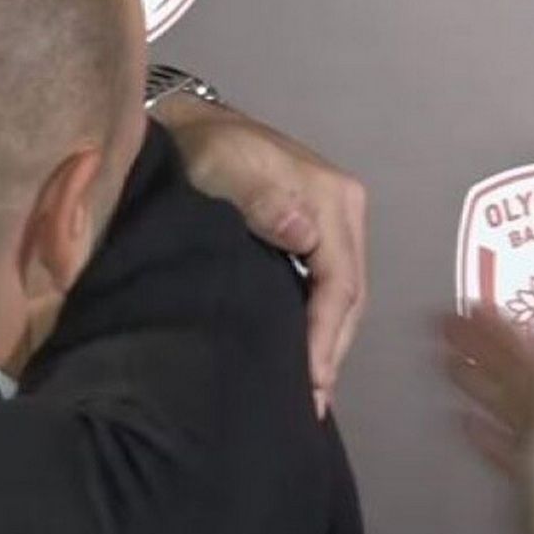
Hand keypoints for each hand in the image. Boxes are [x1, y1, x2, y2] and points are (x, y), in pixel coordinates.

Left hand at [156, 94, 367, 416]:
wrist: (184, 128)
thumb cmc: (200, 151)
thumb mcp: (224, 166)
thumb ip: (260, 199)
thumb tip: (302, 233)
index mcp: (333, 198)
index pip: (340, 281)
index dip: (325, 335)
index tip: (308, 380)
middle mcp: (344, 211)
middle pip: (350, 297)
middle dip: (332, 351)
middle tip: (311, 405)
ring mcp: (331, 224)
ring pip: (341, 298)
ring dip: (328, 344)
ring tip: (309, 394)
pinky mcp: (313, 235)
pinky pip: (326, 288)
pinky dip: (318, 325)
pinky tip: (304, 358)